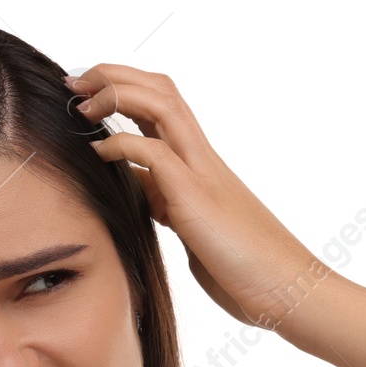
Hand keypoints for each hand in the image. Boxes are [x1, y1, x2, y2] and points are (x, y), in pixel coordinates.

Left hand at [71, 65, 329, 330]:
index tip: (86, 94)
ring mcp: (201, 174)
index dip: (124, 87)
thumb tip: (139, 190)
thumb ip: (167, 203)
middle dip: (114, 74)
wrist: (290, 292)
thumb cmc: (247, 268)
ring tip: (81, 104)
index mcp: (201, 164)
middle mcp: (202, 159)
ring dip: (116, 93)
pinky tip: (97, 152)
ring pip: (162, 104)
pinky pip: (153, 152)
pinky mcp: (195, 199)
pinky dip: (119, 143)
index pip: (163, 103)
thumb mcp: (192, 227)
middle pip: (161, 89)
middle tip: (76, 82)